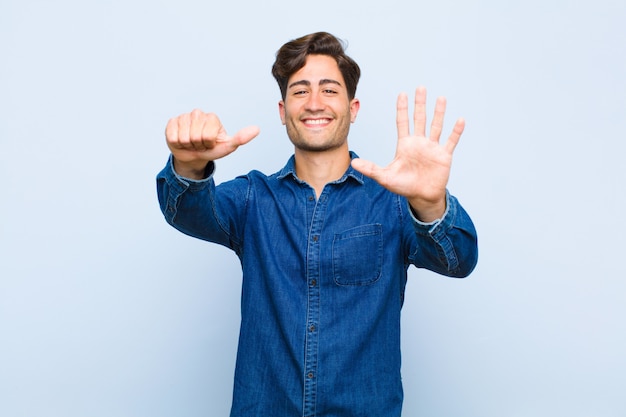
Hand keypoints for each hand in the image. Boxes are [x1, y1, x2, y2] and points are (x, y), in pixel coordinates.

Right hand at [165, 109, 259, 178]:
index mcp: (212, 118)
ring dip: (187, 145)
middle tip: (200, 145)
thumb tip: (257, 129)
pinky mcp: (171, 122)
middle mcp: (198, 114)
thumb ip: (241, 138)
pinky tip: (182, 140)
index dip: (208, 144)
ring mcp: (184, 116)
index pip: (208, 135)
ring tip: (192, 143)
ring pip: (183, 137)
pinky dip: (177, 143)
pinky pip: (172, 136)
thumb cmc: (211, 150)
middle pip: (195, 137)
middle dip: (198, 145)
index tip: (210, 144)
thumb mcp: (227, 147)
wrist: (193, 155)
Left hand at [351, 87, 463, 221]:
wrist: (422, 197)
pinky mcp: (444, 156)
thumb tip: (353, 163)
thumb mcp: (385, 177)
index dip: (402, 108)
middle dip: (420, 104)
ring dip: (438, 112)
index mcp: (405, 145)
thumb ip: (370, 169)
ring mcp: (432, 148)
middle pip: (419, 119)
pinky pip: (451, 141)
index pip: (403, 122)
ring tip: (440, 98)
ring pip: (436, 126)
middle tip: (420, 88)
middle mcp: (419, 143)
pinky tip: (460, 120)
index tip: (402, 94)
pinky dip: (456, 131)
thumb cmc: (403, 186)